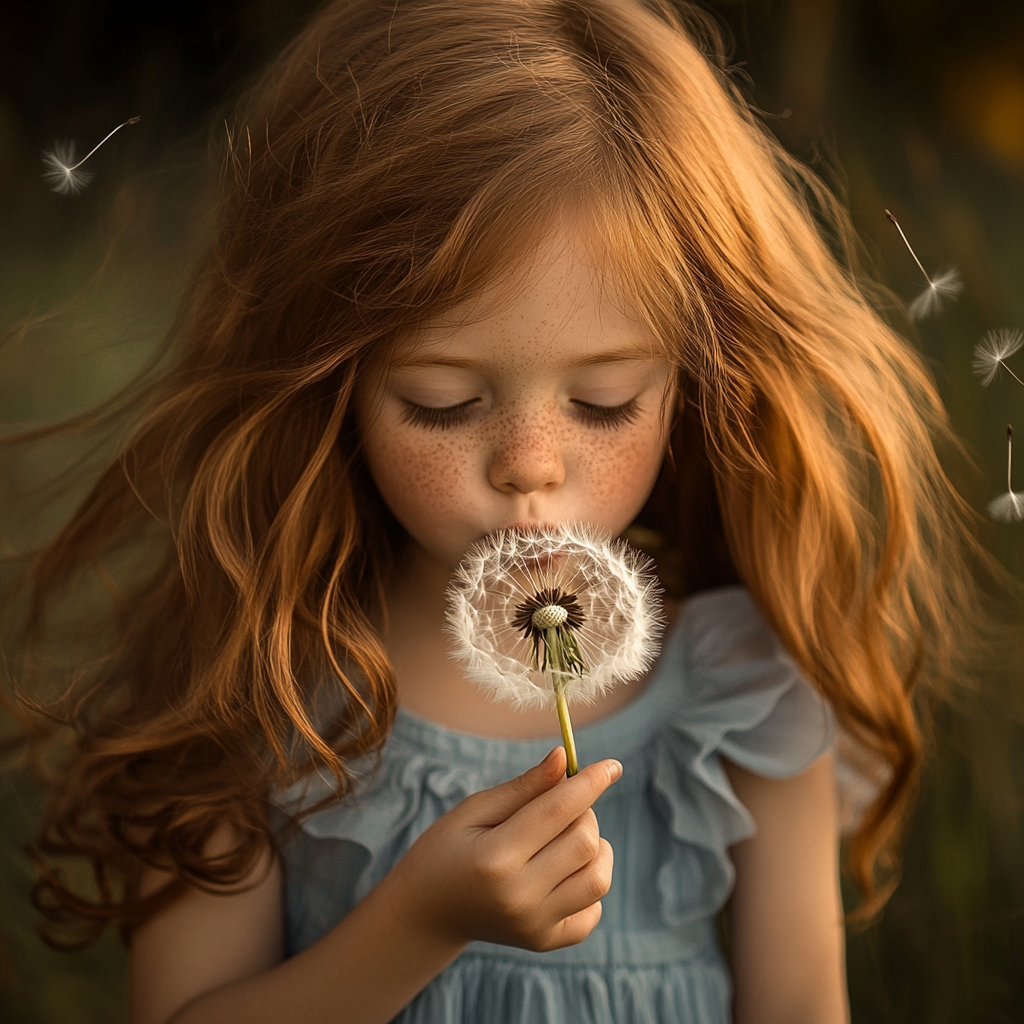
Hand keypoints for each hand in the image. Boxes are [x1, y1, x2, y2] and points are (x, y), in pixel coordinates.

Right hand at [379, 746, 619, 952]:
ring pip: (599, 878)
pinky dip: (589, 883)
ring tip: (567, 837)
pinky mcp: (545, 942)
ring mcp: (534, 926)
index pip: (558, 810)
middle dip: (585, 811)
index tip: (613, 765)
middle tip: (562, 804)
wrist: (426, 912)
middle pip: (584, 842)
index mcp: (495, 858)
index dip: (591, 782)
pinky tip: (564, 870)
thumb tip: (565, 758)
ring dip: (594, 847)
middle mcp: (519, 898)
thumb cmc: (446, 849)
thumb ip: (524, 787)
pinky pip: (593, 910)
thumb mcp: (474, 809)